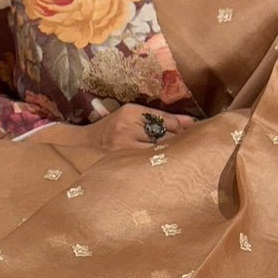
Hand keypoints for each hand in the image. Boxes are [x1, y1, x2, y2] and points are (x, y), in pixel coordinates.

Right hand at [36, 106, 194, 150]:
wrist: (86, 142)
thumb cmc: (114, 128)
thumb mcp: (135, 116)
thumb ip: (163, 118)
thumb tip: (192, 123)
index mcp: (131, 111)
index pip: (165, 120)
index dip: (181, 129)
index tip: (190, 134)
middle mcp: (126, 125)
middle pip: (163, 135)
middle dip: (178, 142)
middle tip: (189, 149)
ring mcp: (122, 143)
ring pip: (156, 149)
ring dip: (168, 154)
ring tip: (175, 158)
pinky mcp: (120, 158)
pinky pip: (146, 160)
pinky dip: (155, 162)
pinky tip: (160, 166)